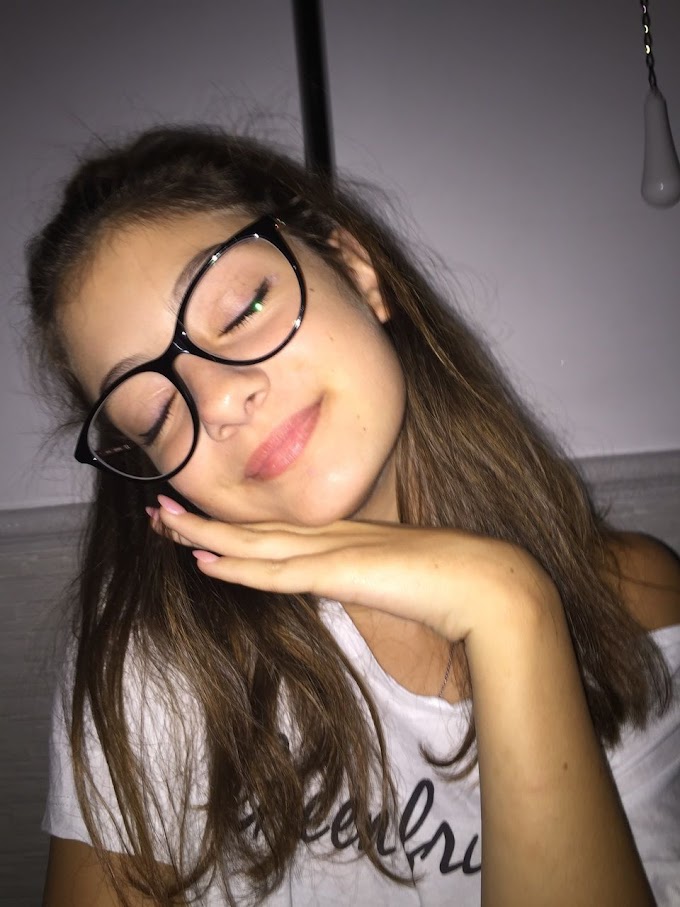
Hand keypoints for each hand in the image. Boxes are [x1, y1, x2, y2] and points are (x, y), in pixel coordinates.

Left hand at [151, 496, 557, 642]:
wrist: (487, 583)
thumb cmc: (453, 582)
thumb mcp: (398, 578)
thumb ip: (369, 577)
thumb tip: (354, 582)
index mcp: (345, 536)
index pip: (276, 530)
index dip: (234, 526)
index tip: (199, 522)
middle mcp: (332, 535)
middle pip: (255, 527)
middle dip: (204, 519)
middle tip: (159, 508)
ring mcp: (334, 550)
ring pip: (255, 541)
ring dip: (204, 533)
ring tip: (161, 521)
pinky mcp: (339, 570)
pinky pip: (276, 570)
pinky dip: (237, 564)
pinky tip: (202, 559)